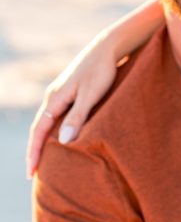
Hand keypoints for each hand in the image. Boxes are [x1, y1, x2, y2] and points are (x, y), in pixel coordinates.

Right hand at [26, 40, 118, 175]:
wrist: (108, 48)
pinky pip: (58, 117)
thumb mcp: (91, 95)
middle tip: (35, 173)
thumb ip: (78, 117)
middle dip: (36, 151)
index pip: (38, 131)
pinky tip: (61, 139)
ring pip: (48, 123)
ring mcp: (62, 94)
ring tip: (46, 161)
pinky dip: (55, 131)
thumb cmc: (102, 71)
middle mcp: (54, 97)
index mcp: (55, 99)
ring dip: (45, 142)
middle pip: (40, 129)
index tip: (32, 173)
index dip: (34, 152)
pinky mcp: (72, 93)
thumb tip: (63, 141)